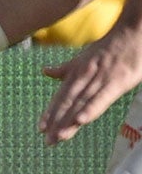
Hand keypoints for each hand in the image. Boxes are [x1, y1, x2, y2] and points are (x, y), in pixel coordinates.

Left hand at [40, 19, 141, 143]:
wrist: (131, 32)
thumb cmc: (109, 46)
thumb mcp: (82, 57)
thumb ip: (64, 69)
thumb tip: (44, 71)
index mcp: (76, 73)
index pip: (61, 97)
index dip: (51, 112)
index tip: (40, 129)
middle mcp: (84, 77)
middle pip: (68, 103)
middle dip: (57, 122)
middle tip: (47, 141)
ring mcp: (100, 79)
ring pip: (81, 103)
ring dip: (69, 121)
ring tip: (59, 137)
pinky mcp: (117, 82)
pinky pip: (101, 98)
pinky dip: (90, 109)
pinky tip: (80, 121)